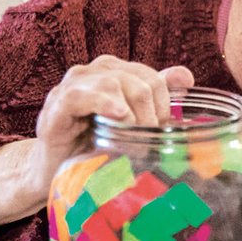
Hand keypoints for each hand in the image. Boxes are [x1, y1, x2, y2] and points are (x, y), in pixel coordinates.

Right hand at [0, 56, 192, 228]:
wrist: (56, 168)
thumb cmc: (95, 142)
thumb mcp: (131, 119)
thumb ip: (156, 95)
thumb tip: (185, 76)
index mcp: (116, 71)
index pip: (153, 78)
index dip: (164, 105)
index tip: (162, 131)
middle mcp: (95, 72)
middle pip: (139, 82)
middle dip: (150, 114)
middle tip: (147, 140)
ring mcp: (73, 85)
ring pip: (114, 84)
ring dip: (131, 114)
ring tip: (132, 136)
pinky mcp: (56, 105)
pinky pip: (81, 96)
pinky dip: (104, 103)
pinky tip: (118, 116)